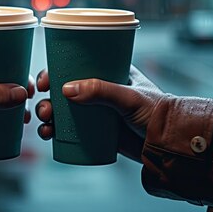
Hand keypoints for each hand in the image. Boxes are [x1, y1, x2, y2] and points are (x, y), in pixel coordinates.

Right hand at [35, 66, 164, 161]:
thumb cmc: (156, 113)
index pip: (75, 65)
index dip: (55, 71)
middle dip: (48, 99)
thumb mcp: (129, 98)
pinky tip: (49, 135)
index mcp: (109, 72)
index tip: (44, 82)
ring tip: (46, 126)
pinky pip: (70, 129)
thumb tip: (66, 89)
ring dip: (49, 115)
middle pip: (64, 89)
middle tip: (44, 110)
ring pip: (64, 110)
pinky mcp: (97, 131)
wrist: (169, 146)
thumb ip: (101, 91)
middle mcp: (100, 90)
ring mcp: (97, 111)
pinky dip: (56, 131)